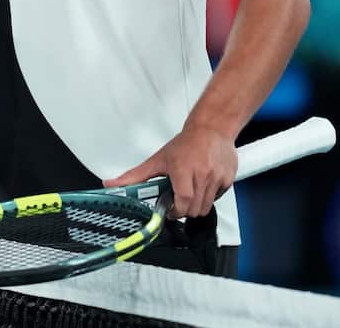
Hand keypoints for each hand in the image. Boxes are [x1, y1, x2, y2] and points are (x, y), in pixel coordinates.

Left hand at [102, 125, 237, 217]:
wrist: (212, 129)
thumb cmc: (185, 144)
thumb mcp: (157, 160)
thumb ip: (134, 176)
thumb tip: (111, 184)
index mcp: (183, 171)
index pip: (183, 202)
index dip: (176, 211)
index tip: (170, 210)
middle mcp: (202, 175)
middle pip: (195, 209)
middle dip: (184, 210)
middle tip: (178, 201)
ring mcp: (217, 178)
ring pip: (206, 207)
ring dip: (196, 205)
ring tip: (189, 192)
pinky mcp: (228, 180)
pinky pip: (217, 198)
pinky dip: (209, 197)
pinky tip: (202, 185)